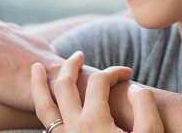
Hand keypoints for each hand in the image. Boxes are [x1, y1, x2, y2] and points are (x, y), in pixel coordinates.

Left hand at [32, 51, 162, 132]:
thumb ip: (145, 105)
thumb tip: (133, 87)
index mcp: (94, 121)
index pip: (99, 81)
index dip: (115, 71)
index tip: (128, 74)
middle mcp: (73, 128)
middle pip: (64, 86)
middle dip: (71, 66)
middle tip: (78, 55)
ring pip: (44, 107)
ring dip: (39, 84)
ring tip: (36, 68)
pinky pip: (46, 126)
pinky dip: (43, 109)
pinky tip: (46, 103)